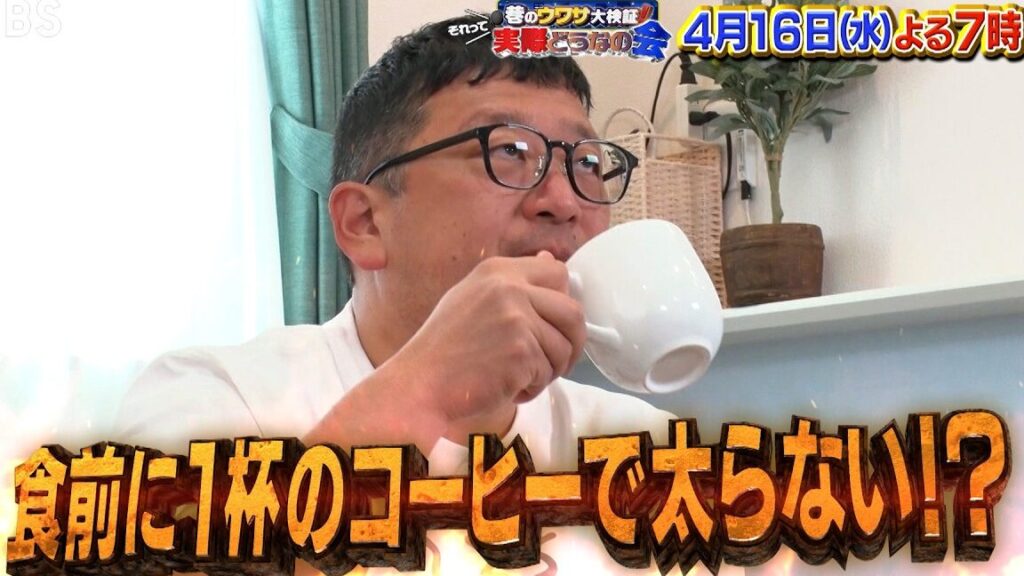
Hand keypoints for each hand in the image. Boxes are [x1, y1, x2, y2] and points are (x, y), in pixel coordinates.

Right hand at [392, 251, 586, 422]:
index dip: (561, 302)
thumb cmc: (443, 349)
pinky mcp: (521, 352)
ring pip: (564, 348)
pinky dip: (532, 388)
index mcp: (497, 271)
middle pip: (573, 312)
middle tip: (553, 362)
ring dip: (548, 370)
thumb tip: (550, 259)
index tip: (550, 324)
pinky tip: (505, 386)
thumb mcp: (472, 298)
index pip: (557, 273)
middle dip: (571, 342)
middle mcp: (509, 288)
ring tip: (517, 377)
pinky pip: (547, 373)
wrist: (419, 385)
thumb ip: (513, 283)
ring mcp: (516, 319)